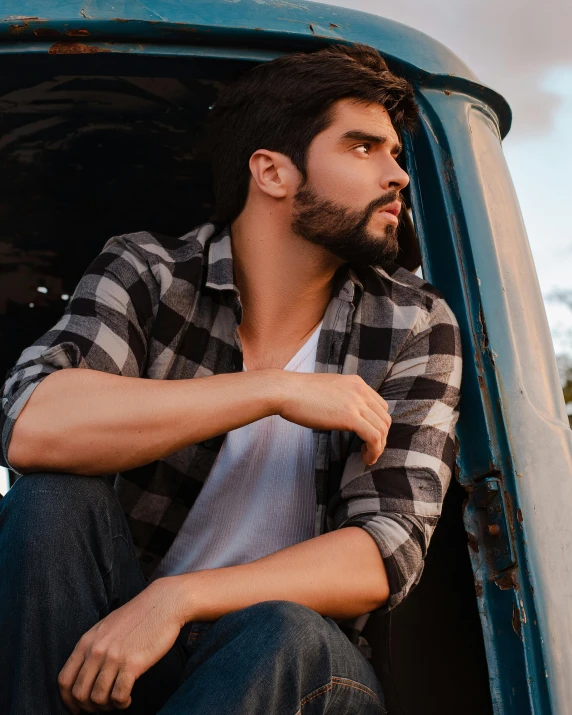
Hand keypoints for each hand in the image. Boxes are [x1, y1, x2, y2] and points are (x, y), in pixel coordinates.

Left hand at [58, 577, 184, 712]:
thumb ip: (93, 647)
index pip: (64, 680)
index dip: (68, 700)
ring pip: (98, 698)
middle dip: (88, 707)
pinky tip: (128, 699)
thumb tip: (86, 673)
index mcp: (87, 641)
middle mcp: (96, 650)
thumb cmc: (138, 615)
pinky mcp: (133, 664)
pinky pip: (119, 696)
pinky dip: (121, 704)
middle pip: (79, 694)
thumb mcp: (106, 626)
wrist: (164, 603)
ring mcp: (114, 657)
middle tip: (101, 707)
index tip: (77, 708)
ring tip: (117, 702)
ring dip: (106, 707)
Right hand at [276, 372, 390, 464]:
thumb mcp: (329, 390)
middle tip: (370, 450)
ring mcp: (356, 403)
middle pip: (384, 418)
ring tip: (368, 457)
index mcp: (356, 383)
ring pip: (381, 429)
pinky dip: (374, 451)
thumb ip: (342, 398)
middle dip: (381, 437)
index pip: (380, 406)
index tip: (369, 438)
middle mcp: (360, 390)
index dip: (378, 425)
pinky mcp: (349, 417)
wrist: (286, 391)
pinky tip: (366, 459)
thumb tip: (344, 414)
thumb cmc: (299, 394)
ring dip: (379, 447)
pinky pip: (373, 437)